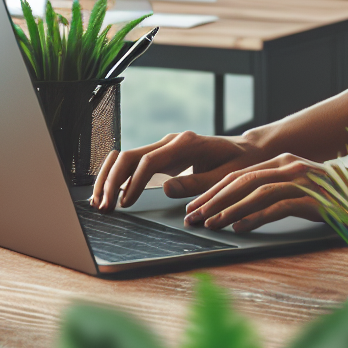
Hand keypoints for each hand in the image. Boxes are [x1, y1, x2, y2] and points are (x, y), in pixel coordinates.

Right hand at [91, 130, 263, 210]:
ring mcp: (164, 146)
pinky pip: (134, 163)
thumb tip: (165, 189)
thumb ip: (197, 183)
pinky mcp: (162, 155)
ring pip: (126, 158)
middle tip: (103, 206)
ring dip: (110, 178)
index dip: (133, 182)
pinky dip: (119, 177)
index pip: (149, 161)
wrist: (248, 151)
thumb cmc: (240, 164)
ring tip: (99, 202)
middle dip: (112, 180)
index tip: (125, 203)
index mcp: (185, 144)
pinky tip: (110, 194)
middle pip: (130, 156)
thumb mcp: (225, 176)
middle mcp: (170, 141)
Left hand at [180, 152, 327, 232]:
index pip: (240, 175)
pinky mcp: (314, 198)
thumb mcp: (299, 191)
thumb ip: (274, 194)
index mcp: (283, 162)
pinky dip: (257, 216)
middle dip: (214, 199)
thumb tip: (240, 213)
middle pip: (243, 181)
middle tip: (194, 216)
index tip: (196, 206)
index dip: (215, 191)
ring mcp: (303, 181)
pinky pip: (279, 206)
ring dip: (230, 209)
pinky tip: (241, 227)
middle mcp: (290, 166)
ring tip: (212, 224)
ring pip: (257, 192)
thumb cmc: (332, 198)